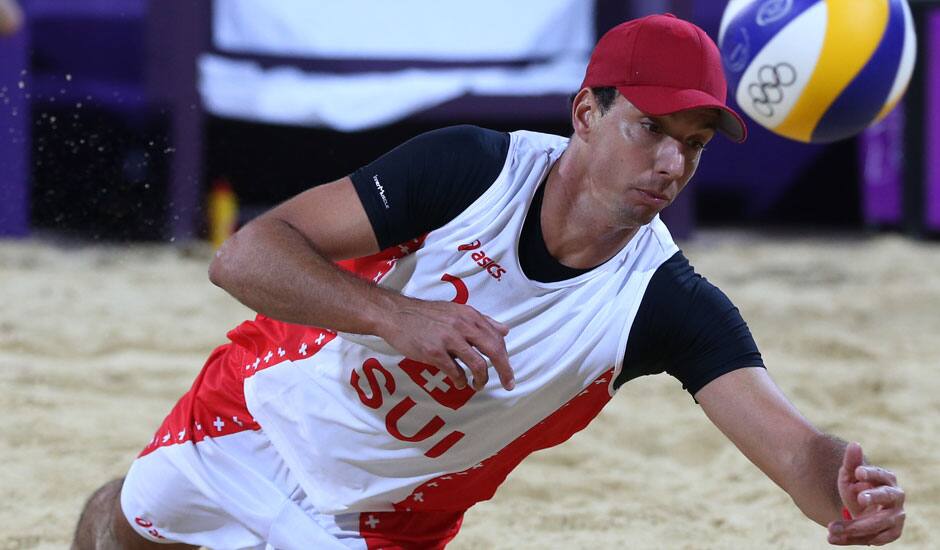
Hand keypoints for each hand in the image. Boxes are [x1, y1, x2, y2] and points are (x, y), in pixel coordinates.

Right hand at [378, 296, 513, 391]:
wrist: (396, 314)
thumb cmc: (426, 314)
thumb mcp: (457, 311)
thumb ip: (481, 321)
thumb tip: (505, 330)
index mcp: (470, 315)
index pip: (497, 338)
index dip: (506, 357)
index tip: (508, 371)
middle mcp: (463, 325)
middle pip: (494, 351)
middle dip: (504, 370)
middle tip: (507, 384)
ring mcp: (449, 339)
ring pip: (478, 364)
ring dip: (481, 379)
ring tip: (477, 385)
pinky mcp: (434, 352)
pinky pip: (455, 372)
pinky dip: (460, 381)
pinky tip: (459, 383)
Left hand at [827, 442, 904, 545]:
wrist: (862, 511)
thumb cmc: (858, 488)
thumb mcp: (850, 476)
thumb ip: (852, 462)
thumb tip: (855, 444)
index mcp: (887, 479)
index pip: (881, 474)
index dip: (871, 473)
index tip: (857, 472)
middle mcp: (896, 497)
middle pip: (888, 496)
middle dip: (874, 497)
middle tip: (858, 499)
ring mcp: (896, 516)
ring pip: (879, 523)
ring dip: (854, 526)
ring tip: (831, 528)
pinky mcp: (893, 532)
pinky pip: (876, 538)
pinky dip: (855, 540)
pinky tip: (836, 538)